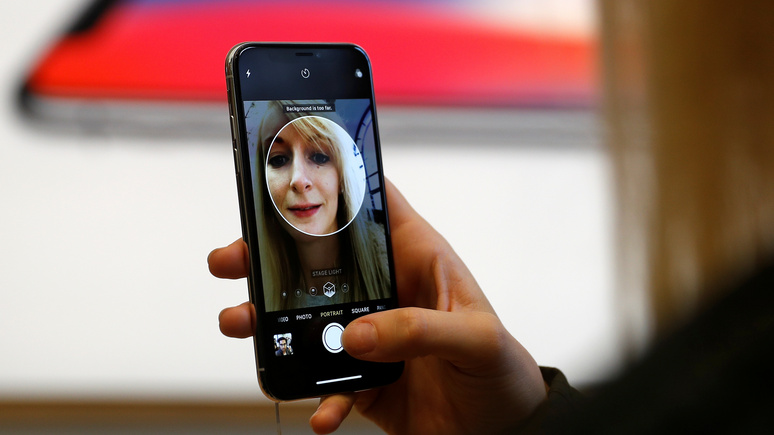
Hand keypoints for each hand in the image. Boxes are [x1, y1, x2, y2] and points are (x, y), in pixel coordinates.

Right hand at [208, 179, 546, 433]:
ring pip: (306, 318)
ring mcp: (369, 335)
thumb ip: (421, 329)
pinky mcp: (362, 378)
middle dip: (270, 256)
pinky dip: (315, 397)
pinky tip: (319, 410)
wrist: (503, 431)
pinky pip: (325, 384)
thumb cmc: (503, 370)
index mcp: (417, 260)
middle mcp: (386, 292)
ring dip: (270, 323)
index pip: (373, 206)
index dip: (334, 183)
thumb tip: (356, 334)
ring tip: (244, 325)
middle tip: (232, 261)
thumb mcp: (476, 338)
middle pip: (319, 261)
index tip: (287, 175)